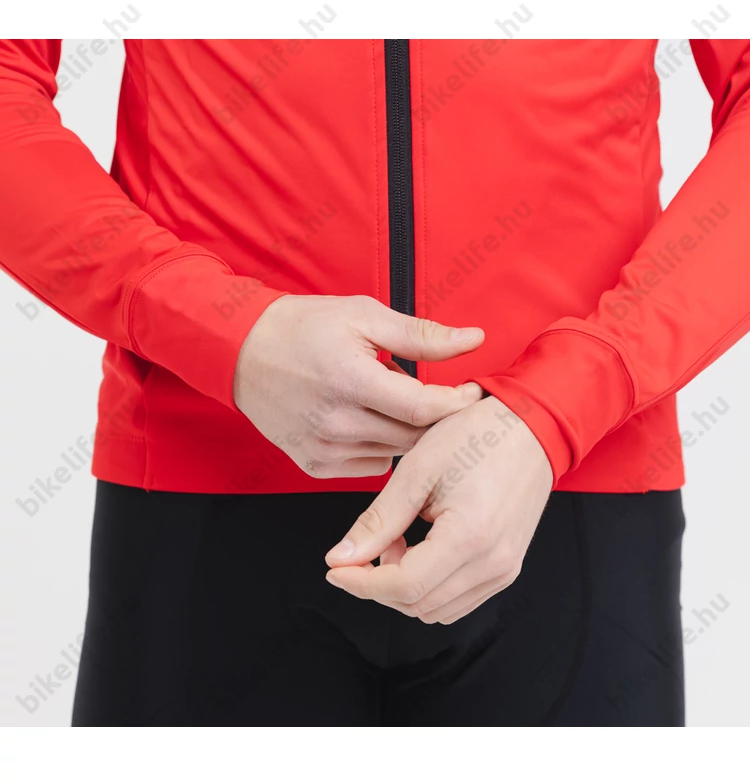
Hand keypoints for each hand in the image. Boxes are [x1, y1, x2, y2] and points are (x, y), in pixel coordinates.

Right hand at [233, 294, 483, 477]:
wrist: (242, 352)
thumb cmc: (304, 328)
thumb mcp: (364, 316)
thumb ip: (422, 334)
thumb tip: (474, 339)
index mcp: (350, 380)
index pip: (422, 408)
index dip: (455, 402)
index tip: (471, 392)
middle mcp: (336, 423)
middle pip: (413, 436)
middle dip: (435, 417)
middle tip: (436, 393)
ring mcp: (323, 449)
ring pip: (395, 453)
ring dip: (406, 430)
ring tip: (394, 400)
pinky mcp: (315, 465)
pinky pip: (371, 466)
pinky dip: (381, 445)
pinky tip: (369, 419)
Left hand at [324, 395, 552, 622]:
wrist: (529, 428)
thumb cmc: (476, 437)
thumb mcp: (417, 470)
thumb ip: (378, 520)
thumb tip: (340, 558)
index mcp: (470, 537)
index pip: (405, 587)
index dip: (361, 584)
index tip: (334, 568)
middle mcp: (492, 564)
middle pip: (417, 604)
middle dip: (380, 583)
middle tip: (373, 540)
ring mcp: (504, 570)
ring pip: (435, 609)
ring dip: (405, 585)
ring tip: (400, 538)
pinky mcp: (506, 569)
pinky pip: (457, 600)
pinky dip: (429, 585)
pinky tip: (423, 547)